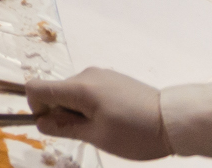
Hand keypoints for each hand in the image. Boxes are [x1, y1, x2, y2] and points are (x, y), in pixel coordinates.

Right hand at [25, 68, 169, 158]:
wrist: (175, 121)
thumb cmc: (136, 133)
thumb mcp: (97, 137)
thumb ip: (64, 127)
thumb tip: (40, 122)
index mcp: (78, 87)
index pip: (36, 88)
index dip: (36, 108)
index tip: (54, 126)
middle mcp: (86, 74)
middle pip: (56, 91)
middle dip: (61, 113)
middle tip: (88, 133)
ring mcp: (101, 74)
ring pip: (73, 92)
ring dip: (78, 110)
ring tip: (105, 128)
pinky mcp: (113, 78)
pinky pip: (89, 90)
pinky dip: (91, 104)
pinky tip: (115, 118)